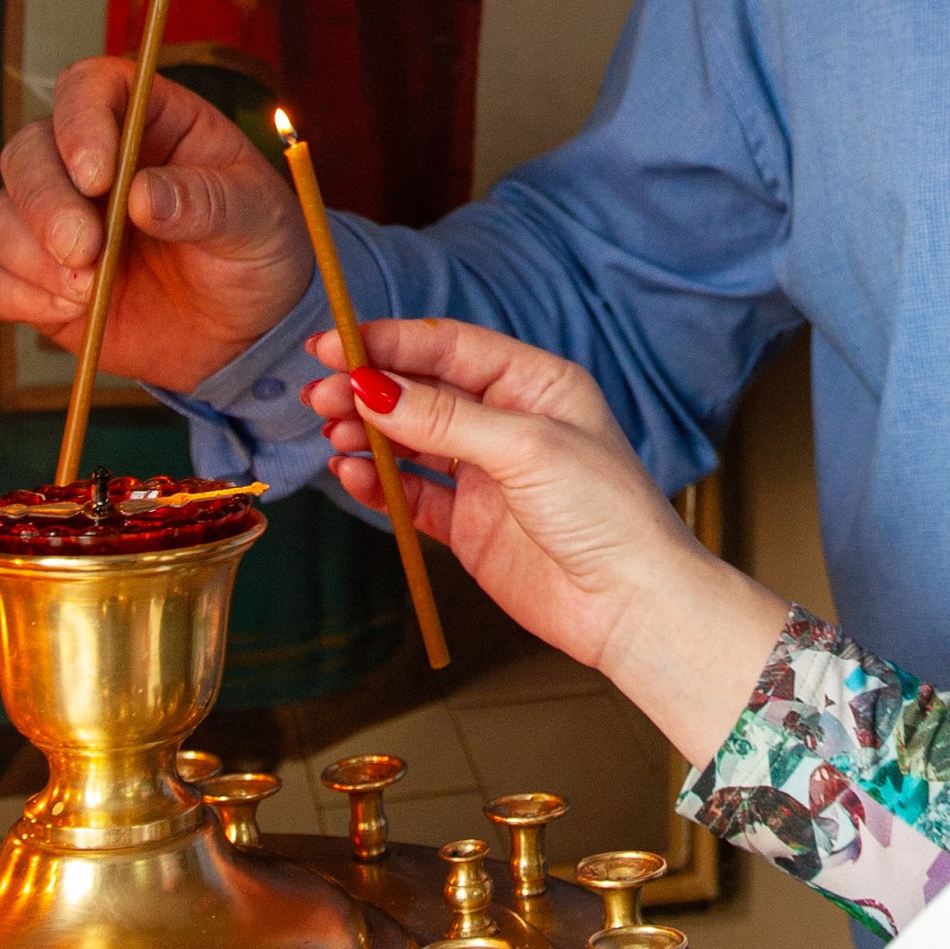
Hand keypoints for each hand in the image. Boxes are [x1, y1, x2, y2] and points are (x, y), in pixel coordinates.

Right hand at [0, 61, 311, 391]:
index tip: (96, 176)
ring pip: (0, 214)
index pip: (89, 88)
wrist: (248, 332)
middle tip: (86, 250)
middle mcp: (90, 162)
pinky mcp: (39, 278)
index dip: (79, 121)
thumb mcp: (257, 219)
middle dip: (45, 202)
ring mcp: (58, 220)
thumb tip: (142, 196)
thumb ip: (208, 202)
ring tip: (90, 292)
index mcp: (147, 120)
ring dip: (30, 254)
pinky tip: (71, 310)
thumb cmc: (258, 251)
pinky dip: (19, 294)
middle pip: (26, 152)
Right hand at [311, 317, 784, 753]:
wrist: (631, 605)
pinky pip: (412, 495)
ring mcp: (487, 474)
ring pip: (410, 441)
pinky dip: (378, 484)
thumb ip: (445, 419)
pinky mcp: (470, 524)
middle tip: (319, 396)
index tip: (332, 345)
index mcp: (536, 384)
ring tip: (330, 436)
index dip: (390, 343)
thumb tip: (373, 388)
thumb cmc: (607, 513)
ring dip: (366, 436)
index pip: (450, 347)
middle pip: (423, 391)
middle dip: (368, 390)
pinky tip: (352, 476)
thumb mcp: (526, 448)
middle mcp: (509, 422)